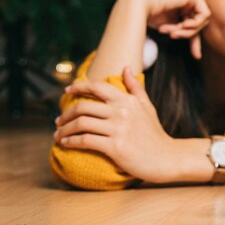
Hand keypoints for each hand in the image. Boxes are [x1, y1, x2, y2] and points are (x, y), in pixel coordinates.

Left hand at [54, 67, 181, 182]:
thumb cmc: (154, 133)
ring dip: (65, 129)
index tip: (67, 90)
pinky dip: (71, 142)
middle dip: (66, 113)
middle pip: (83, 107)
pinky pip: (85, 141)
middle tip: (59, 120)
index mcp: (128, 100)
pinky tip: (66, 143)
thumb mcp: (147, 107)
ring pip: (81, 124)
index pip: (97, 87)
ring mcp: (118, 129)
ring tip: (59, 134)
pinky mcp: (115, 147)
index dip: (79, 87)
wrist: (165, 157)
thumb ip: (135, 88)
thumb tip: (126, 68)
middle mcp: (122, 112)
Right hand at [128, 0, 210, 58]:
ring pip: (203, 20)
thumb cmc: (149, 16)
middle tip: (172, 36)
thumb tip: (199, 55)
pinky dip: (194, 24)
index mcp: (183, 4)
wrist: (137, 5)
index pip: (195, 24)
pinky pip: (204, 14)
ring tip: (172, 31)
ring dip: (187, 31)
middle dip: (187, 34)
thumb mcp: (171, 29)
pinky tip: (182, 24)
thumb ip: (185, 35)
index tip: (196, 56)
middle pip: (200, 23)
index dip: (195, 40)